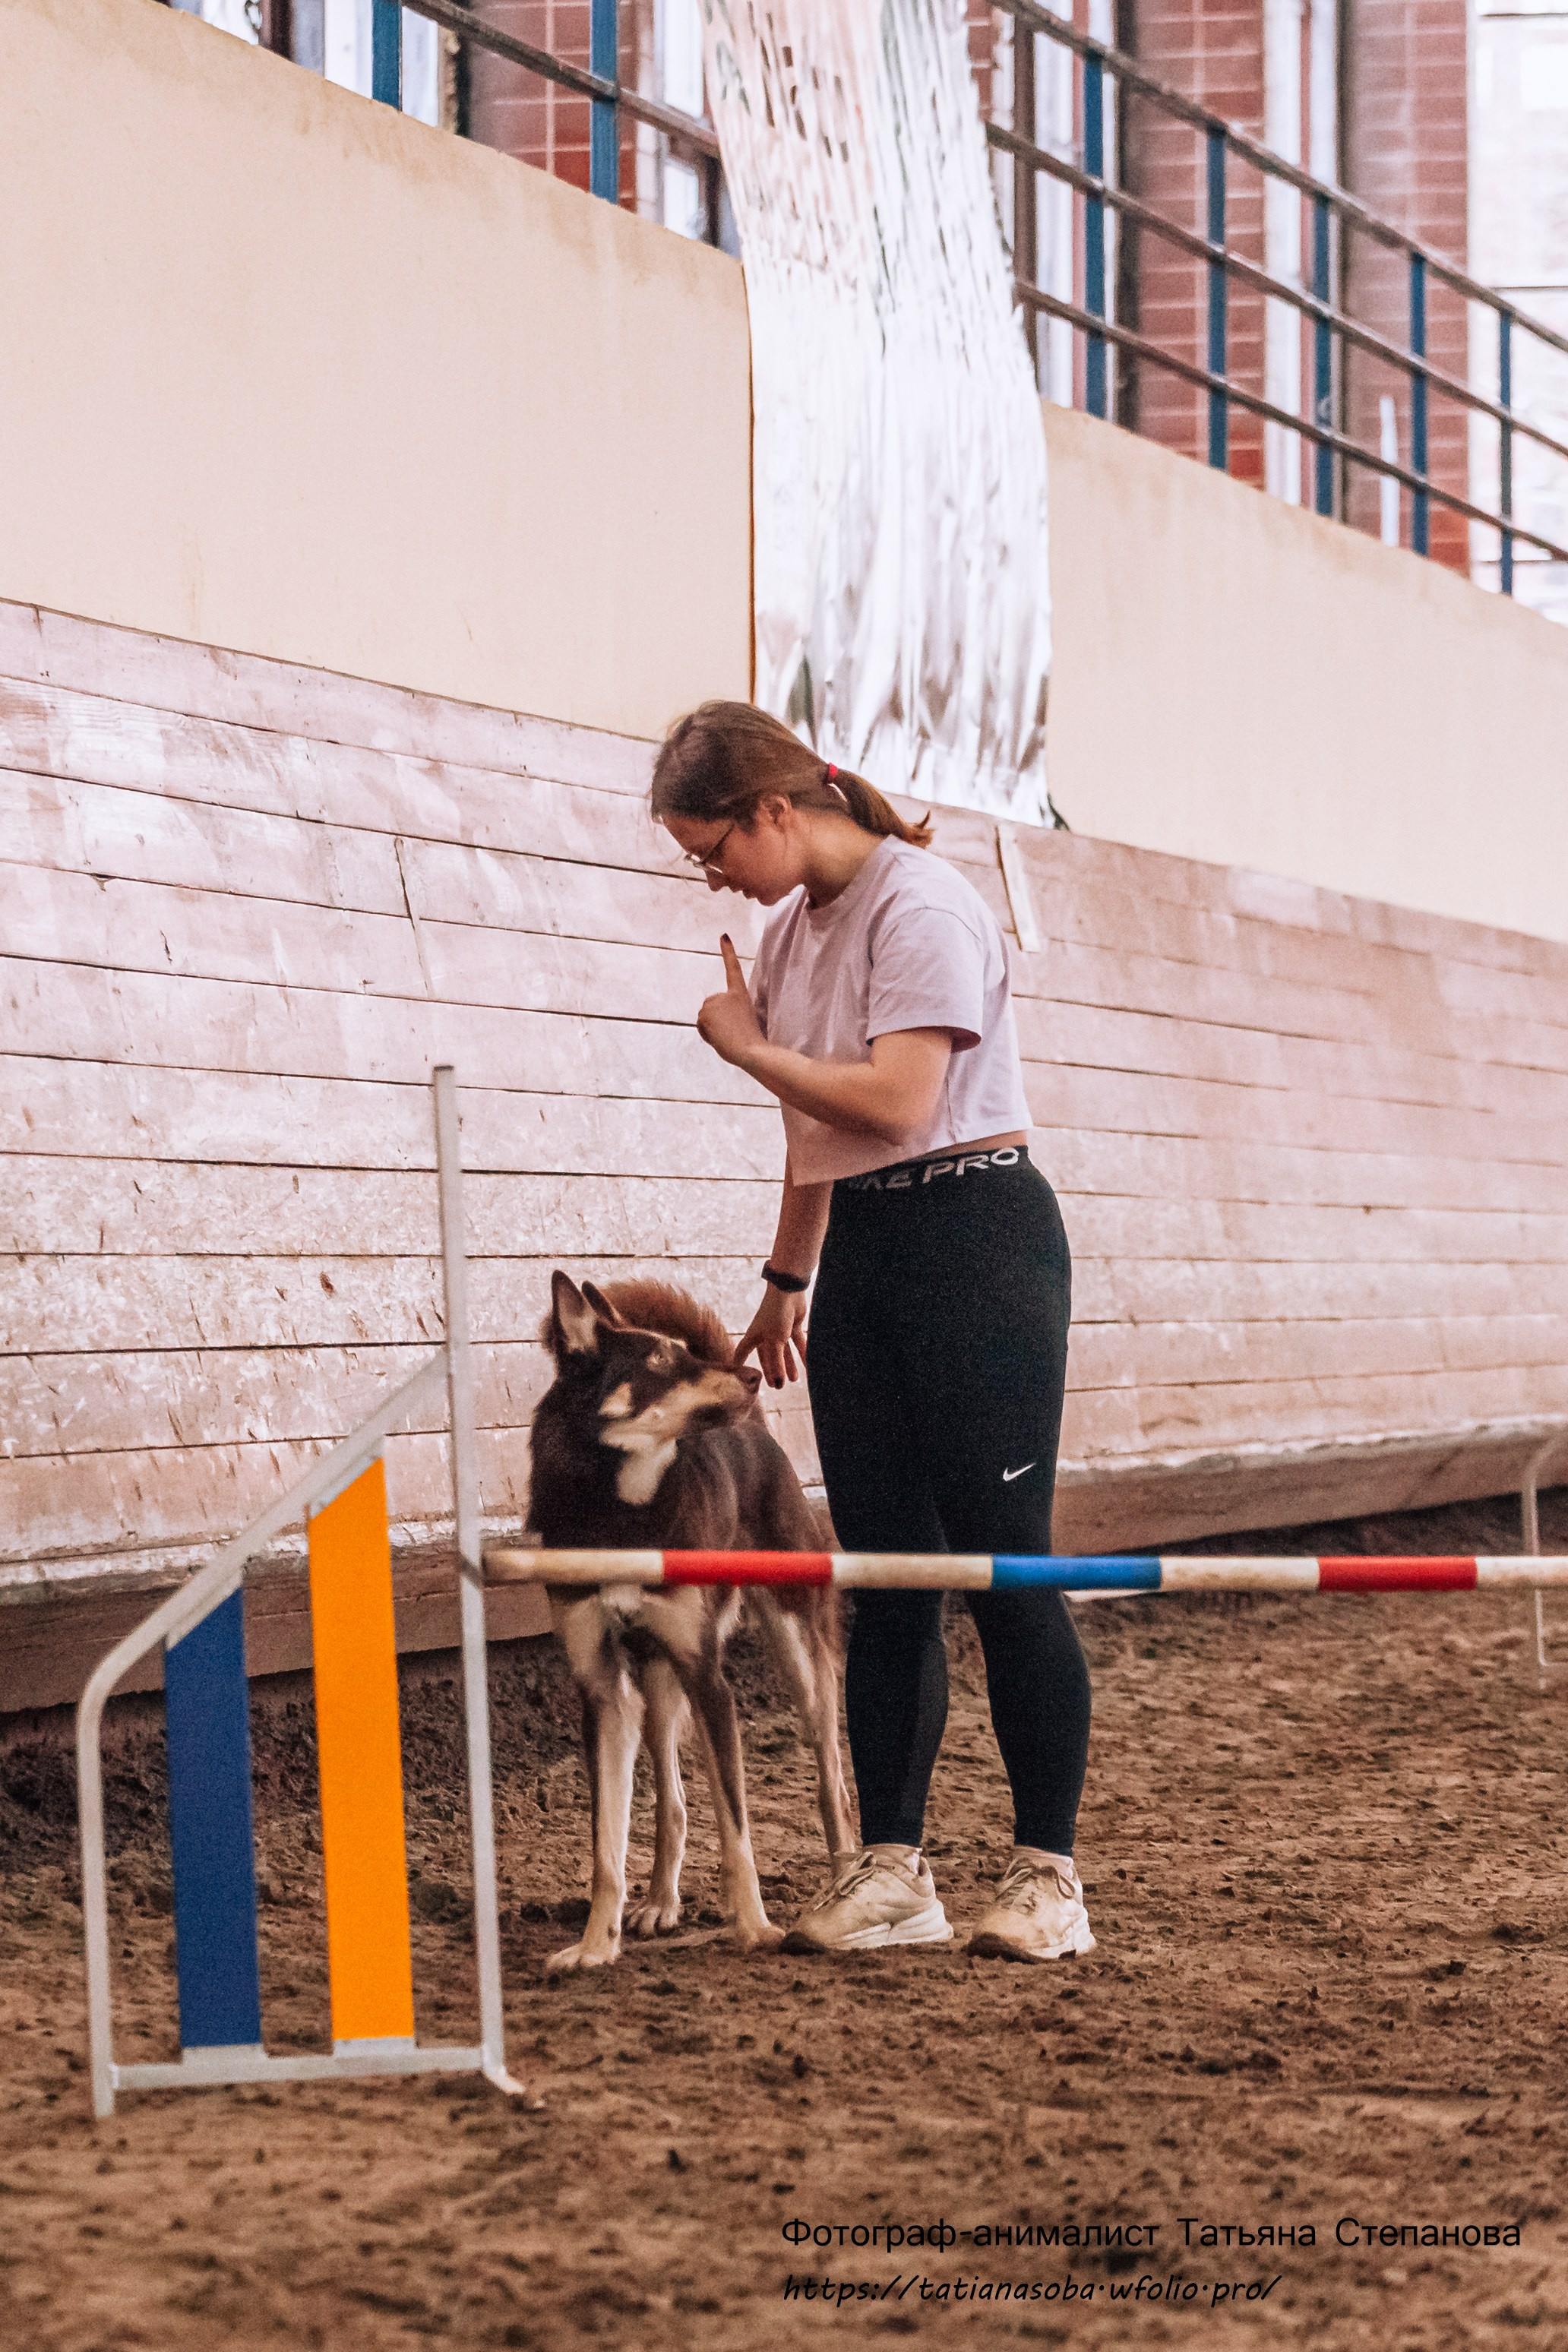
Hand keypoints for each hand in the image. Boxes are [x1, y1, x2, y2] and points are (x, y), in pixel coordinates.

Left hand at [696, 935, 764, 1069]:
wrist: (750, 1051)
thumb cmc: (752, 1043)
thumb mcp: (744, 1024)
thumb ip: (730, 1018)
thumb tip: (714, 1024)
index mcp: (740, 994)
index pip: (733, 969)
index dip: (728, 952)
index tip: (723, 936)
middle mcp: (726, 994)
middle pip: (712, 1007)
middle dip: (716, 1020)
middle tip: (732, 1031)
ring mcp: (714, 1002)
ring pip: (705, 1017)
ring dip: (712, 1029)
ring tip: (728, 1035)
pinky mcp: (705, 1013)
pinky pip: (701, 1026)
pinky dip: (707, 1034)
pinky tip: (720, 1037)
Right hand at [734, 1283, 807, 1389]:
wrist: (789, 1290)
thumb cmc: (775, 1314)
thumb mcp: (775, 1342)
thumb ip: (777, 1363)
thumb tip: (778, 1383)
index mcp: (754, 1336)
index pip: (742, 1353)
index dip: (740, 1365)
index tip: (739, 1377)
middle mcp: (764, 1334)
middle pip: (767, 1356)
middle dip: (772, 1371)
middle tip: (777, 1386)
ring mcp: (779, 1330)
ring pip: (784, 1352)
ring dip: (788, 1365)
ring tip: (794, 1380)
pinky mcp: (792, 1325)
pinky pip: (797, 1343)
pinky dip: (802, 1354)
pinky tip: (808, 1365)